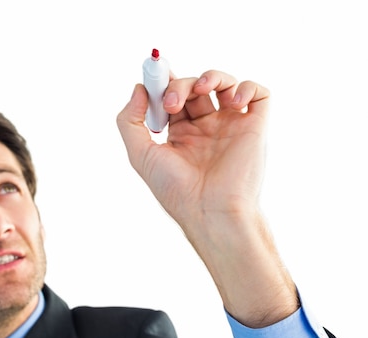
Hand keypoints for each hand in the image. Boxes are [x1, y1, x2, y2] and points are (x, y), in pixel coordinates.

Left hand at [117, 70, 297, 326]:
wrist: (210, 212)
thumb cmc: (176, 190)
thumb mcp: (140, 154)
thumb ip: (130, 121)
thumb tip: (138, 87)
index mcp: (181, 134)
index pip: (172, 95)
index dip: (163, 82)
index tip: (153, 74)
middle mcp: (206, 127)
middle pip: (194, 86)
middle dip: (180, 84)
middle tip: (169, 102)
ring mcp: (231, 126)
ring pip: (224, 83)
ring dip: (210, 76)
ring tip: (201, 89)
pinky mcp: (254, 127)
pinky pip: (259, 94)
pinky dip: (247, 86)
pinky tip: (233, 100)